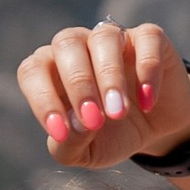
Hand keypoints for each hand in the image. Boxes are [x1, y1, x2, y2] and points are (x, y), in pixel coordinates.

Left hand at [14, 18, 189, 171]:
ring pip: (104, 37)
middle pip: (66, 44)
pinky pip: (145, 39)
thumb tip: (77, 125)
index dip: (42, 98)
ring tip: (120, 112)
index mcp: (52, 70)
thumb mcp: (87, 152)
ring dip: (110, 76)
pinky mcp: (149, 38)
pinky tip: (147, 102)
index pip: (33, 70)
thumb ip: (70, 145)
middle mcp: (79, 47)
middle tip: (95, 120)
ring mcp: (114, 38)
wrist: (155, 131)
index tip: (60, 132)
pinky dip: (146, 69)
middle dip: (78, 84)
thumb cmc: (111, 136)